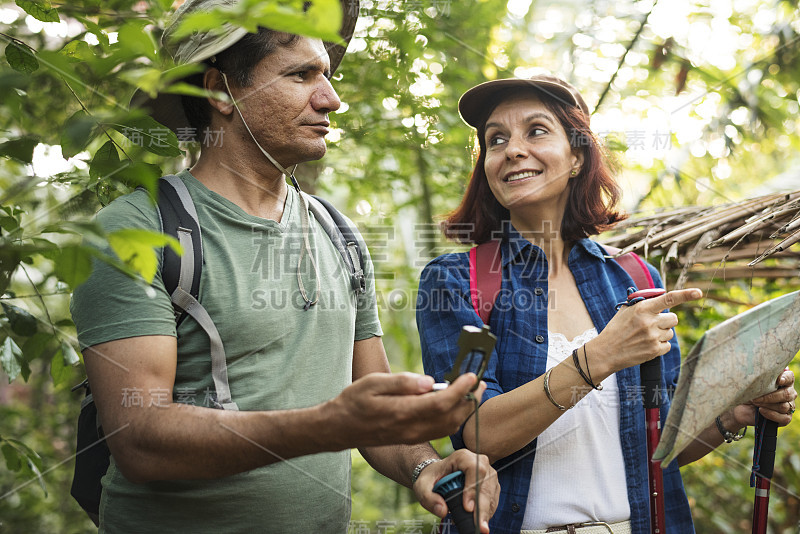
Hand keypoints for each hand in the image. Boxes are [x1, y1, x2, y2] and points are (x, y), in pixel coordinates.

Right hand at [328, 372, 485, 448]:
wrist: (340, 428)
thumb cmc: (353, 402)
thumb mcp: (372, 384)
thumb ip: (401, 383)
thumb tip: (429, 381)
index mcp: (401, 413)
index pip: (440, 403)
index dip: (460, 390)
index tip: (470, 376)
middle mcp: (411, 429)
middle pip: (451, 417)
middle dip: (469, 399)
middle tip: (479, 381)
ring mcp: (413, 436)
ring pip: (449, 426)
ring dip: (465, 410)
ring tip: (473, 391)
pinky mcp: (413, 438)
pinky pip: (441, 430)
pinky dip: (455, 417)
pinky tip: (456, 403)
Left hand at [413, 449, 498, 533]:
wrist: (437, 477)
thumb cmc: (431, 479)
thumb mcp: (422, 486)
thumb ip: (428, 498)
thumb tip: (442, 510)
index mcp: (462, 457)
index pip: (474, 468)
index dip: (473, 488)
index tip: (467, 507)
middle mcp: (479, 462)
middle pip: (486, 484)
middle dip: (483, 507)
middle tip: (480, 527)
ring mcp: (488, 474)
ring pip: (492, 494)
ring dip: (486, 512)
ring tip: (478, 527)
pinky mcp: (492, 485)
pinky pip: (493, 500)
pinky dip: (487, 513)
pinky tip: (478, 521)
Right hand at [588, 288, 702, 375]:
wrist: (606, 351)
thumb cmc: (616, 329)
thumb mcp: (625, 311)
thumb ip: (642, 303)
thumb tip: (659, 298)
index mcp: (642, 309)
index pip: (669, 299)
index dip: (686, 295)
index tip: (698, 292)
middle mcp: (650, 322)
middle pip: (673, 318)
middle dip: (666, 320)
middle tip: (654, 323)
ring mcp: (653, 337)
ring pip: (670, 332)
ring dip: (662, 333)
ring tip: (646, 336)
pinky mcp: (655, 351)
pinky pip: (667, 345)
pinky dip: (660, 345)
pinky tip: (647, 345)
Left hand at [730, 368, 796, 427]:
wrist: (741, 407)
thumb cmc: (749, 391)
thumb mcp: (751, 381)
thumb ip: (759, 374)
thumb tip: (760, 367)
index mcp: (783, 381)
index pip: (790, 377)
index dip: (785, 378)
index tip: (778, 380)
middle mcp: (789, 392)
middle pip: (787, 394)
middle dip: (770, 396)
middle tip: (755, 398)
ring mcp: (788, 405)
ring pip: (783, 406)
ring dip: (767, 405)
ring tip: (755, 403)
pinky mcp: (785, 418)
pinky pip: (783, 418)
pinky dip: (771, 414)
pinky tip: (761, 411)